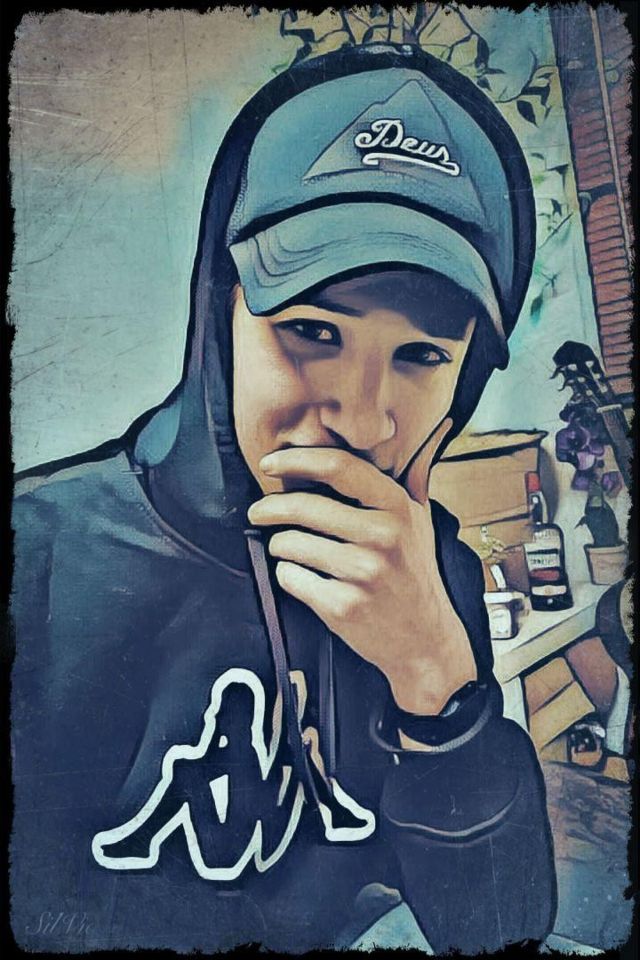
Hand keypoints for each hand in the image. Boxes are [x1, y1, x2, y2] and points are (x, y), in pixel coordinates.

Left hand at [247, 419, 476, 714]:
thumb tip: (319, 457)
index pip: (337, 466)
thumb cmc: (411, 573)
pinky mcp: (342, 606)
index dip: (295, 459)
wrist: (426, 639)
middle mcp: (382, 536)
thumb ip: (377, 491)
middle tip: (258, 511)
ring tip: (291, 550)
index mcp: (397, 506)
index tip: (269, 463)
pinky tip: (304, 577)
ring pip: (289, 543)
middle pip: (304, 506)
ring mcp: (363, 573)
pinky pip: (290, 577)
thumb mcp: (412, 522)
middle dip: (269, 507)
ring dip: (279, 545)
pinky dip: (288, 574)